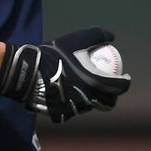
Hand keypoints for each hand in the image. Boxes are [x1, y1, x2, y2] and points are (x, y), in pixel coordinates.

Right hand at [0, 26, 130, 122]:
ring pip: (89, 107)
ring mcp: (74, 109)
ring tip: (84, 90)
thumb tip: (111, 36)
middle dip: (110, 97)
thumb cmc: (52, 56)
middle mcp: (88, 100)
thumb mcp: (73, 40)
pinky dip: (73, 104)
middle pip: (107, 103)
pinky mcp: (61, 114)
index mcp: (95, 84)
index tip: (123, 77)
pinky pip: (71, 110)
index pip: (119, 87)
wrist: (26, 72)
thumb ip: (95, 36)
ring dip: (91, 100)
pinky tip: (67, 96)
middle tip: (106, 88)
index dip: (125, 82)